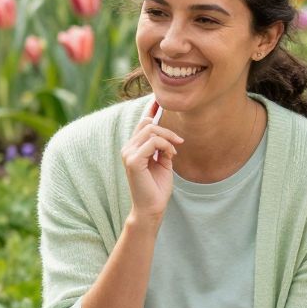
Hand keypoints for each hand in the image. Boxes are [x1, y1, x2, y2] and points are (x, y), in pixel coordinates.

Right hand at [121, 100, 182, 224]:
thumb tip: (168, 134)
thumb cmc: (157, 188)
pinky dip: (165, 146)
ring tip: (174, 151)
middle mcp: (127, 148)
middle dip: (167, 130)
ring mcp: (128, 153)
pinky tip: (171, 155)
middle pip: (147, 123)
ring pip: (150, 130)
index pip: (142, 123)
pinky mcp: (133, 160)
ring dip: (168, 138)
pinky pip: (152, 142)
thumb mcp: (164, 162)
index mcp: (133, 147)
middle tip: (178, 142)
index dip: (151, 110)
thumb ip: (163, 147)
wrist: (152, 208)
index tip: (159, 99)